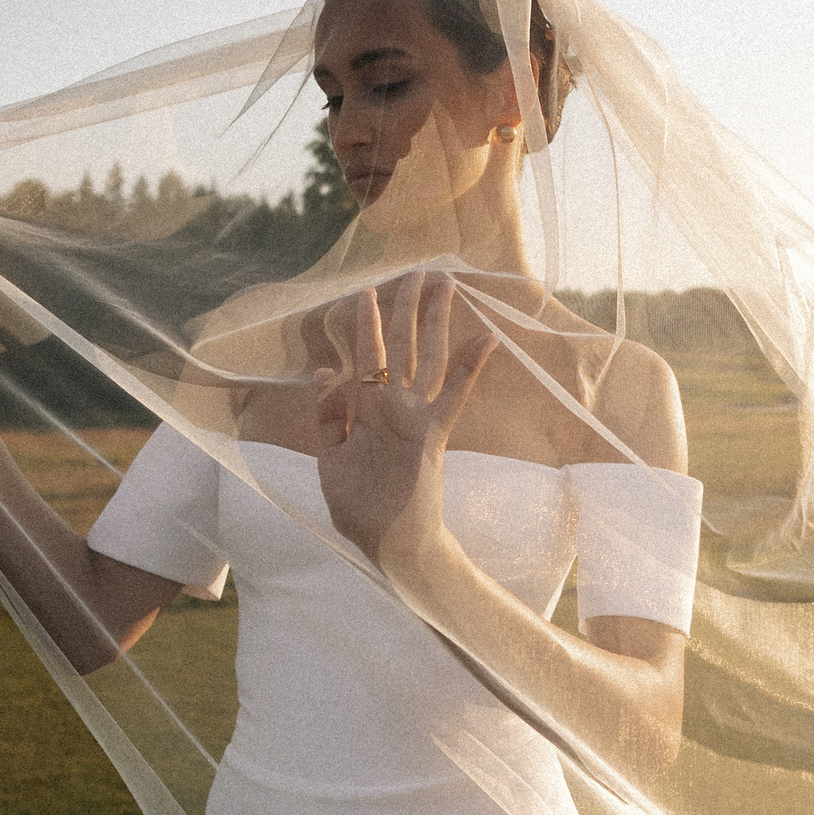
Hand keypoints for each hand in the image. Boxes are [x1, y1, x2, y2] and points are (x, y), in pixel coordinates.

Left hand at [313, 268, 497, 566]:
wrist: (390, 544)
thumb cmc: (361, 506)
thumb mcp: (330, 457)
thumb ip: (327, 415)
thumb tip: (326, 372)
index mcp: (368, 411)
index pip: (370, 356)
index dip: (368, 322)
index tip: (368, 289)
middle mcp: (395, 407)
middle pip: (403, 346)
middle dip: (407, 308)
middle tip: (418, 270)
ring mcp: (416, 418)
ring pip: (427, 357)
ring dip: (435, 320)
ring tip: (443, 283)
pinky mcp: (432, 435)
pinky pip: (454, 395)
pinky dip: (471, 367)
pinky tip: (487, 337)